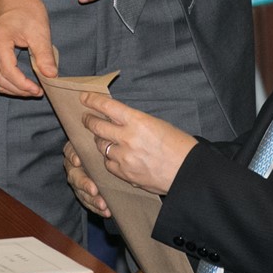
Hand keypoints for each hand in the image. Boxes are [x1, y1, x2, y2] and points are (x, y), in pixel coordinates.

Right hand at [0, 0, 56, 96]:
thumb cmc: (25, 7)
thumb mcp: (39, 29)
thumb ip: (44, 54)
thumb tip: (51, 76)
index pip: (8, 73)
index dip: (24, 85)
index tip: (40, 90)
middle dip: (19, 90)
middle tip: (38, 92)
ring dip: (12, 88)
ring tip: (31, 89)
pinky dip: (6, 80)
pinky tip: (21, 81)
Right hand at [63, 141, 111, 217]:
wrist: (105, 155)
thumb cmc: (101, 144)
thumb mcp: (97, 139)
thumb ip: (98, 136)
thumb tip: (104, 130)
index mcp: (75, 152)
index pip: (70, 152)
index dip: (72, 156)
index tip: (78, 160)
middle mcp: (74, 167)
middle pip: (75, 176)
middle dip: (84, 184)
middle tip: (94, 190)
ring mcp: (79, 181)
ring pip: (81, 192)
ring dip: (92, 200)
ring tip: (103, 205)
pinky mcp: (84, 193)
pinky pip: (88, 201)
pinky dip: (96, 207)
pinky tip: (106, 212)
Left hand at [81, 93, 197, 195]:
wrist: (187, 170)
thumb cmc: (178, 143)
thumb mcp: (156, 123)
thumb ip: (135, 121)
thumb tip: (118, 119)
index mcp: (137, 121)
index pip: (107, 107)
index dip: (92, 101)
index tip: (84, 97)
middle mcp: (127, 138)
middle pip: (97, 127)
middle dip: (89, 121)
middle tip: (86, 118)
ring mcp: (124, 158)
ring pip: (101, 146)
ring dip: (101, 140)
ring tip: (104, 138)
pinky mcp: (125, 174)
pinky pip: (108, 164)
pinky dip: (110, 159)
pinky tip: (115, 156)